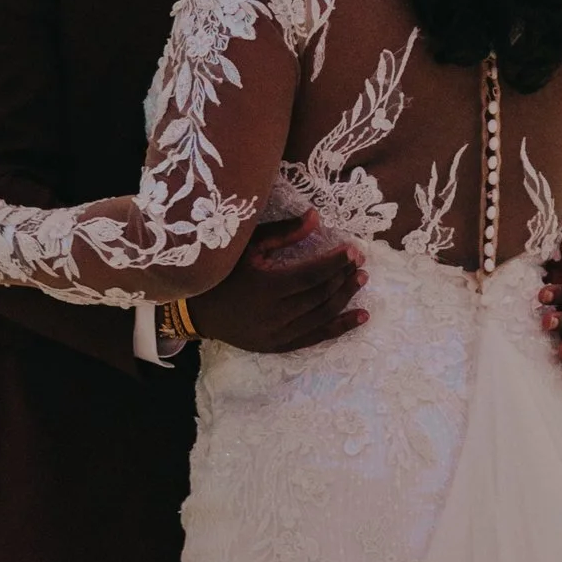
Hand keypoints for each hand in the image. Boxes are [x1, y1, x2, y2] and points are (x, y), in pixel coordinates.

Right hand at [189, 210, 365, 354]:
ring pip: (322, 316)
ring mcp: (278, 334)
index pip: (312, 274)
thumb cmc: (223, 273)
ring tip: (361, 280)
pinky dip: (340, 327)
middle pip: (320, 295)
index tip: (353, 250)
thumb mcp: (248, 247)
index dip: (335, 262)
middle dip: (343, 277)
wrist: (199, 312)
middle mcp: (275, 314)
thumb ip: (283, 233)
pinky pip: (316, 337)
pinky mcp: (279, 346)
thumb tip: (316, 216)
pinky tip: (360, 316)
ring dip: (345, 298)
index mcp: (267, 287)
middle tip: (360, 262)